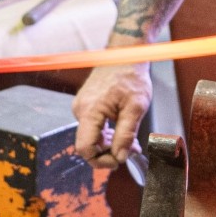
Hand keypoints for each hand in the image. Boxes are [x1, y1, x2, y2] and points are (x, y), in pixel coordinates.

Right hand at [72, 41, 152, 170]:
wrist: (125, 55)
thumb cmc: (130, 77)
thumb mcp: (135, 107)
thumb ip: (126, 134)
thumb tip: (120, 156)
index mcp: (89, 111)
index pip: (85, 148)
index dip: (101, 160)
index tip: (119, 160)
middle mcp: (80, 110)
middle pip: (87, 145)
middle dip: (108, 153)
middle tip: (131, 150)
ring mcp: (81, 107)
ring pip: (91, 137)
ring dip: (109, 144)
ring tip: (130, 140)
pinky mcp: (85, 106)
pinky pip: (92, 128)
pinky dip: (106, 134)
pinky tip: (121, 130)